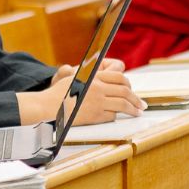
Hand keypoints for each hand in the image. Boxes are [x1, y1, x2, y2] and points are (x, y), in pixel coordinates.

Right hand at [21, 60, 144, 124]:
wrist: (47, 108)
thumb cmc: (58, 94)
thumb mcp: (74, 78)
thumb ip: (91, 76)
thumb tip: (106, 71)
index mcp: (93, 76)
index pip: (118, 75)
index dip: (128, 83)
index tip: (132, 89)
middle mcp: (97, 87)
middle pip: (124, 90)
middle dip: (136, 98)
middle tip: (141, 104)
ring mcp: (97, 102)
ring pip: (122, 103)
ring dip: (133, 109)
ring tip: (138, 112)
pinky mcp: (95, 115)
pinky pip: (112, 115)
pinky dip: (116, 115)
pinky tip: (119, 117)